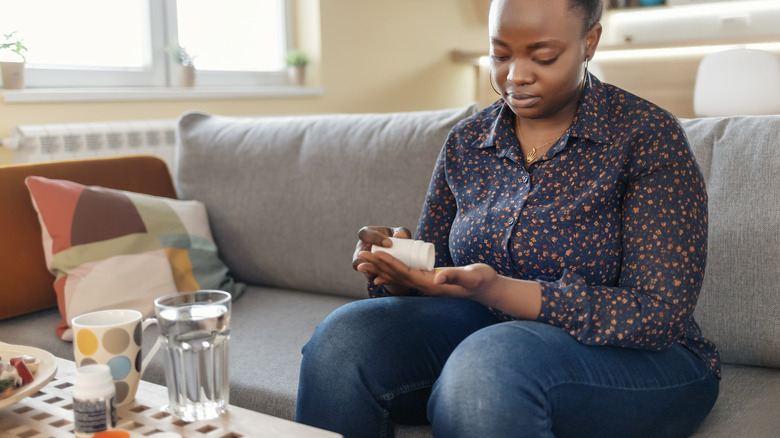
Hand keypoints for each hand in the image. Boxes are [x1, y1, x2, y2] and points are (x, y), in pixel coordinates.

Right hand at [352, 226, 411, 294]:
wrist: (399, 255)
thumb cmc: (398, 240)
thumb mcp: (401, 235)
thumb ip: (402, 233)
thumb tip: (400, 235)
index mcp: (368, 233)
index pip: (365, 234)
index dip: (374, 238)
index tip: (389, 244)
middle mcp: (362, 247)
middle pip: (359, 252)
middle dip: (368, 257)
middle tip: (381, 259)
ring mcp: (362, 261)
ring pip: (359, 265)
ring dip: (367, 269)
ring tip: (377, 271)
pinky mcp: (367, 272)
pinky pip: (367, 275)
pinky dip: (374, 277)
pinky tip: (381, 279)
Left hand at [359, 247, 499, 301]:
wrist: (487, 289)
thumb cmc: (481, 280)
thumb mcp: (471, 276)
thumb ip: (455, 275)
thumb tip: (437, 276)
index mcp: (431, 284)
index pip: (404, 272)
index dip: (388, 263)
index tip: (374, 254)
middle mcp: (425, 286)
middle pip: (396, 276)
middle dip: (378, 266)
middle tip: (360, 257)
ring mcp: (426, 285)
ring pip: (397, 277)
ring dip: (380, 270)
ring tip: (363, 263)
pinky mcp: (428, 281)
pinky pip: (405, 277)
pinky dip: (391, 273)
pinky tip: (380, 272)